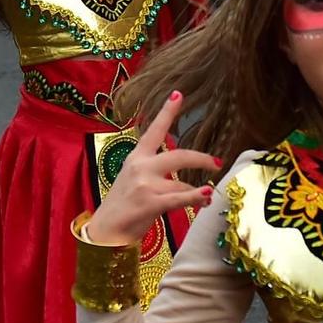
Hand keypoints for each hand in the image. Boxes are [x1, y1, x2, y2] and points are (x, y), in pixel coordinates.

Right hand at [86, 93, 222, 246]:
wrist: (105, 229)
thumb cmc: (123, 204)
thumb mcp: (135, 179)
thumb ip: (158, 174)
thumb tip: (192, 182)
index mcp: (137, 156)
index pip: (154, 129)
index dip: (167, 111)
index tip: (179, 93)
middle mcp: (140, 166)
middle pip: (179, 155)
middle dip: (201, 158)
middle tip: (216, 162)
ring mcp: (144, 184)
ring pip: (182, 181)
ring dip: (199, 191)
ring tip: (207, 197)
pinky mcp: (149, 203)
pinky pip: (179, 198)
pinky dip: (195, 197)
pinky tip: (204, 197)